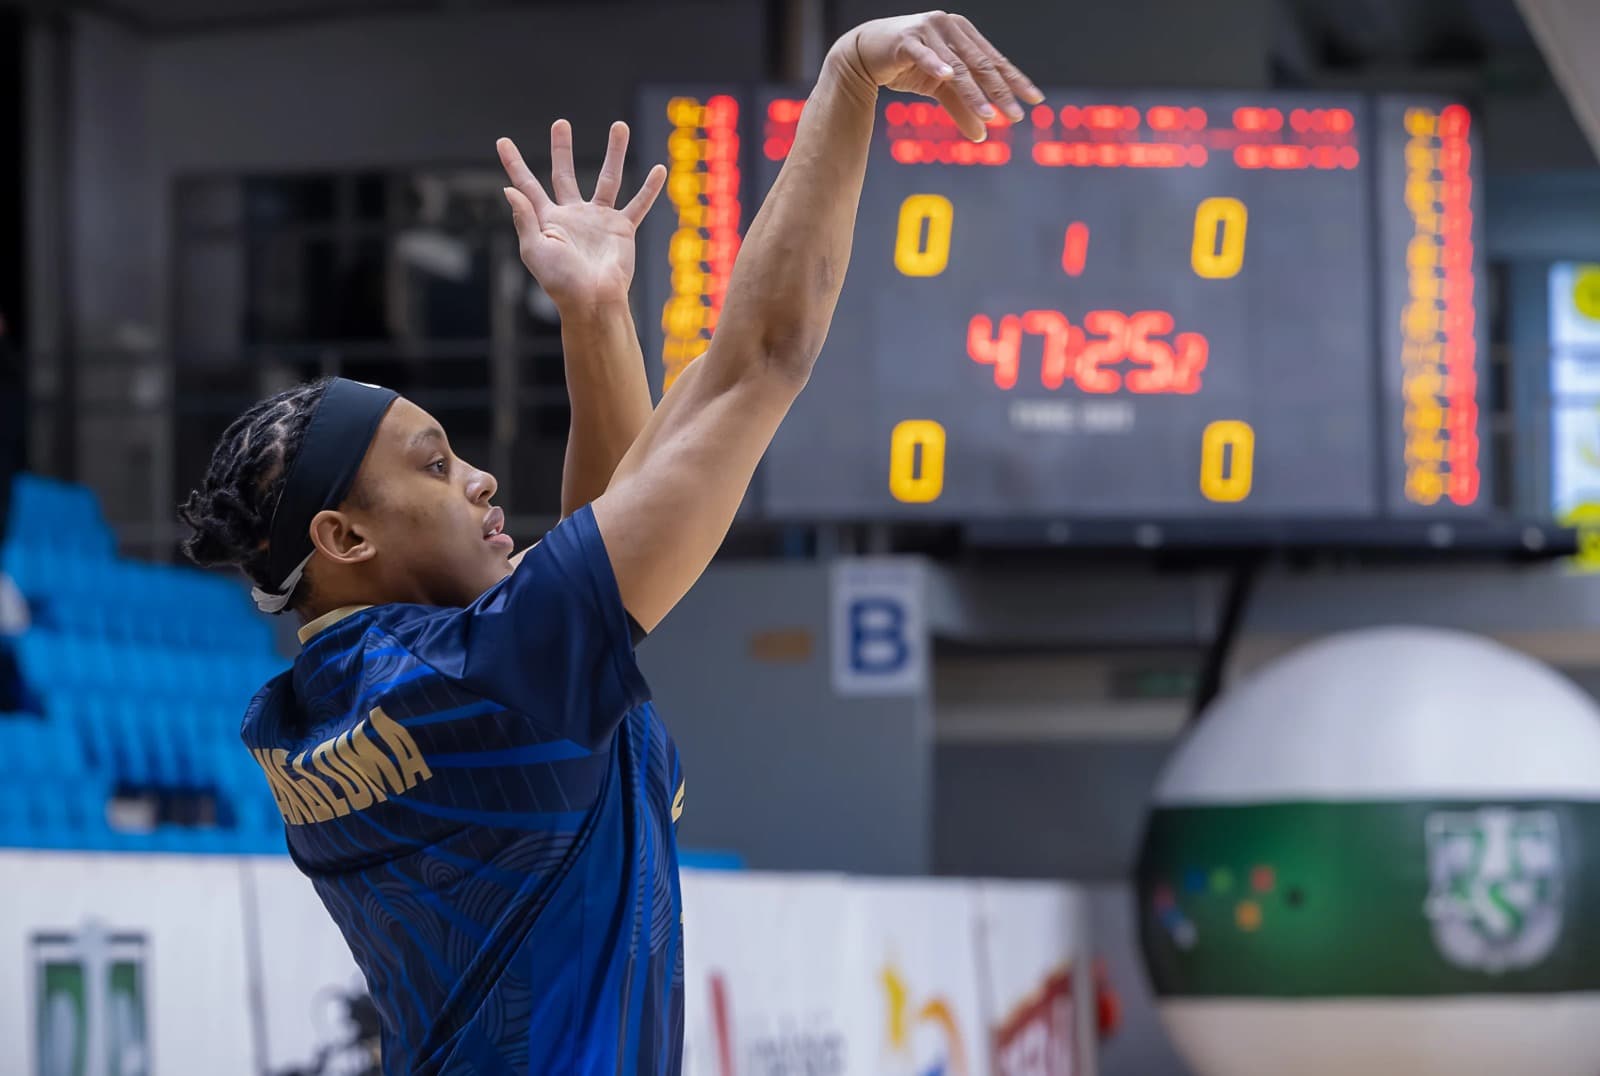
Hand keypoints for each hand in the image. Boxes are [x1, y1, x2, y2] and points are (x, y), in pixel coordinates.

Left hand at [498, 121, 667, 307]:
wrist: (593, 300)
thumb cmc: (560, 281)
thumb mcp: (535, 250)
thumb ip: (525, 218)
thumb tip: (508, 189)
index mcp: (548, 219)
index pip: (527, 185)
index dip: (514, 163)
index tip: (502, 141)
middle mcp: (573, 215)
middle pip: (565, 173)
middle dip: (562, 148)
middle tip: (561, 123)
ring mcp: (599, 220)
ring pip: (608, 178)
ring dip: (615, 152)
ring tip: (619, 126)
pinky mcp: (622, 229)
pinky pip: (638, 204)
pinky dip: (649, 188)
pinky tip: (659, 169)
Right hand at [836, 11, 1042, 141]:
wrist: (866, 54)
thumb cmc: (907, 65)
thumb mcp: (939, 89)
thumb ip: (962, 108)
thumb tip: (983, 135)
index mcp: (965, 36)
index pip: (995, 61)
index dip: (1015, 81)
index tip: (1035, 100)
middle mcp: (951, 28)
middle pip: (981, 65)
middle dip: (1000, 93)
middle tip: (1015, 116)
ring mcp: (930, 30)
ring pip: (957, 66)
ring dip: (974, 93)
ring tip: (989, 114)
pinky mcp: (907, 39)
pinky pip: (924, 55)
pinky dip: (935, 64)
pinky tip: (947, 76)